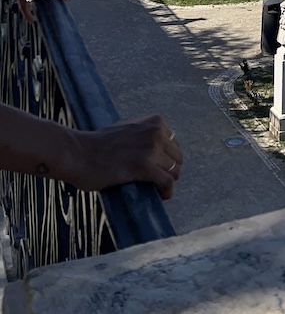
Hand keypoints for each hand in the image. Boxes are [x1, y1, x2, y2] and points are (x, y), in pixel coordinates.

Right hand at [66, 115, 181, 199]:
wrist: (76, 153)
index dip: (168, 157)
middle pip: (176, 157)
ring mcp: (151, 149)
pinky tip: (161, 195)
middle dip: (169, 169)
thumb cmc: (95, 144)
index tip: (160, 166)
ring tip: (157, 188)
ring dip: (168, 181)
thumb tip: (156, 148)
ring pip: (174, 170)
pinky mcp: (145, 166)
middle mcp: (155, 133)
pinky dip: (167, 191)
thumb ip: (143, 134)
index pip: (174, 143)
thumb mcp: (125, 129)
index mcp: (153, 122)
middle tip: (157, 180)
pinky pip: (167, 181)